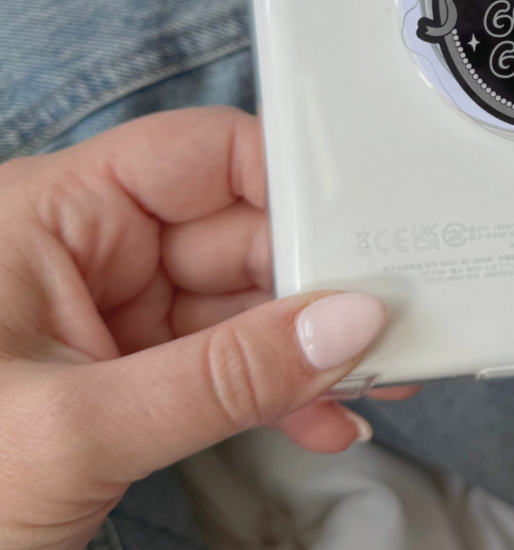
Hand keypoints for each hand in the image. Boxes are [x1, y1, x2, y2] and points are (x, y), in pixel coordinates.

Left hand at [0, 107, 395, 549]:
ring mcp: (114, 314)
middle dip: (316, 281)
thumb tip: (345, 325)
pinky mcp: (132, 374)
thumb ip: (223, 377)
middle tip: (388, 315)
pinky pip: (227, 361)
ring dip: (309, 346)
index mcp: (54, 213)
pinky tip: (322, 417)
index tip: (363, 224)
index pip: (202, 155)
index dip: (288, 178)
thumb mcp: (76, 429)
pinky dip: (278, 389)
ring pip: (244, 303)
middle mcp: (90, 250)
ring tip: (371, 376)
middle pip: (239, 231)